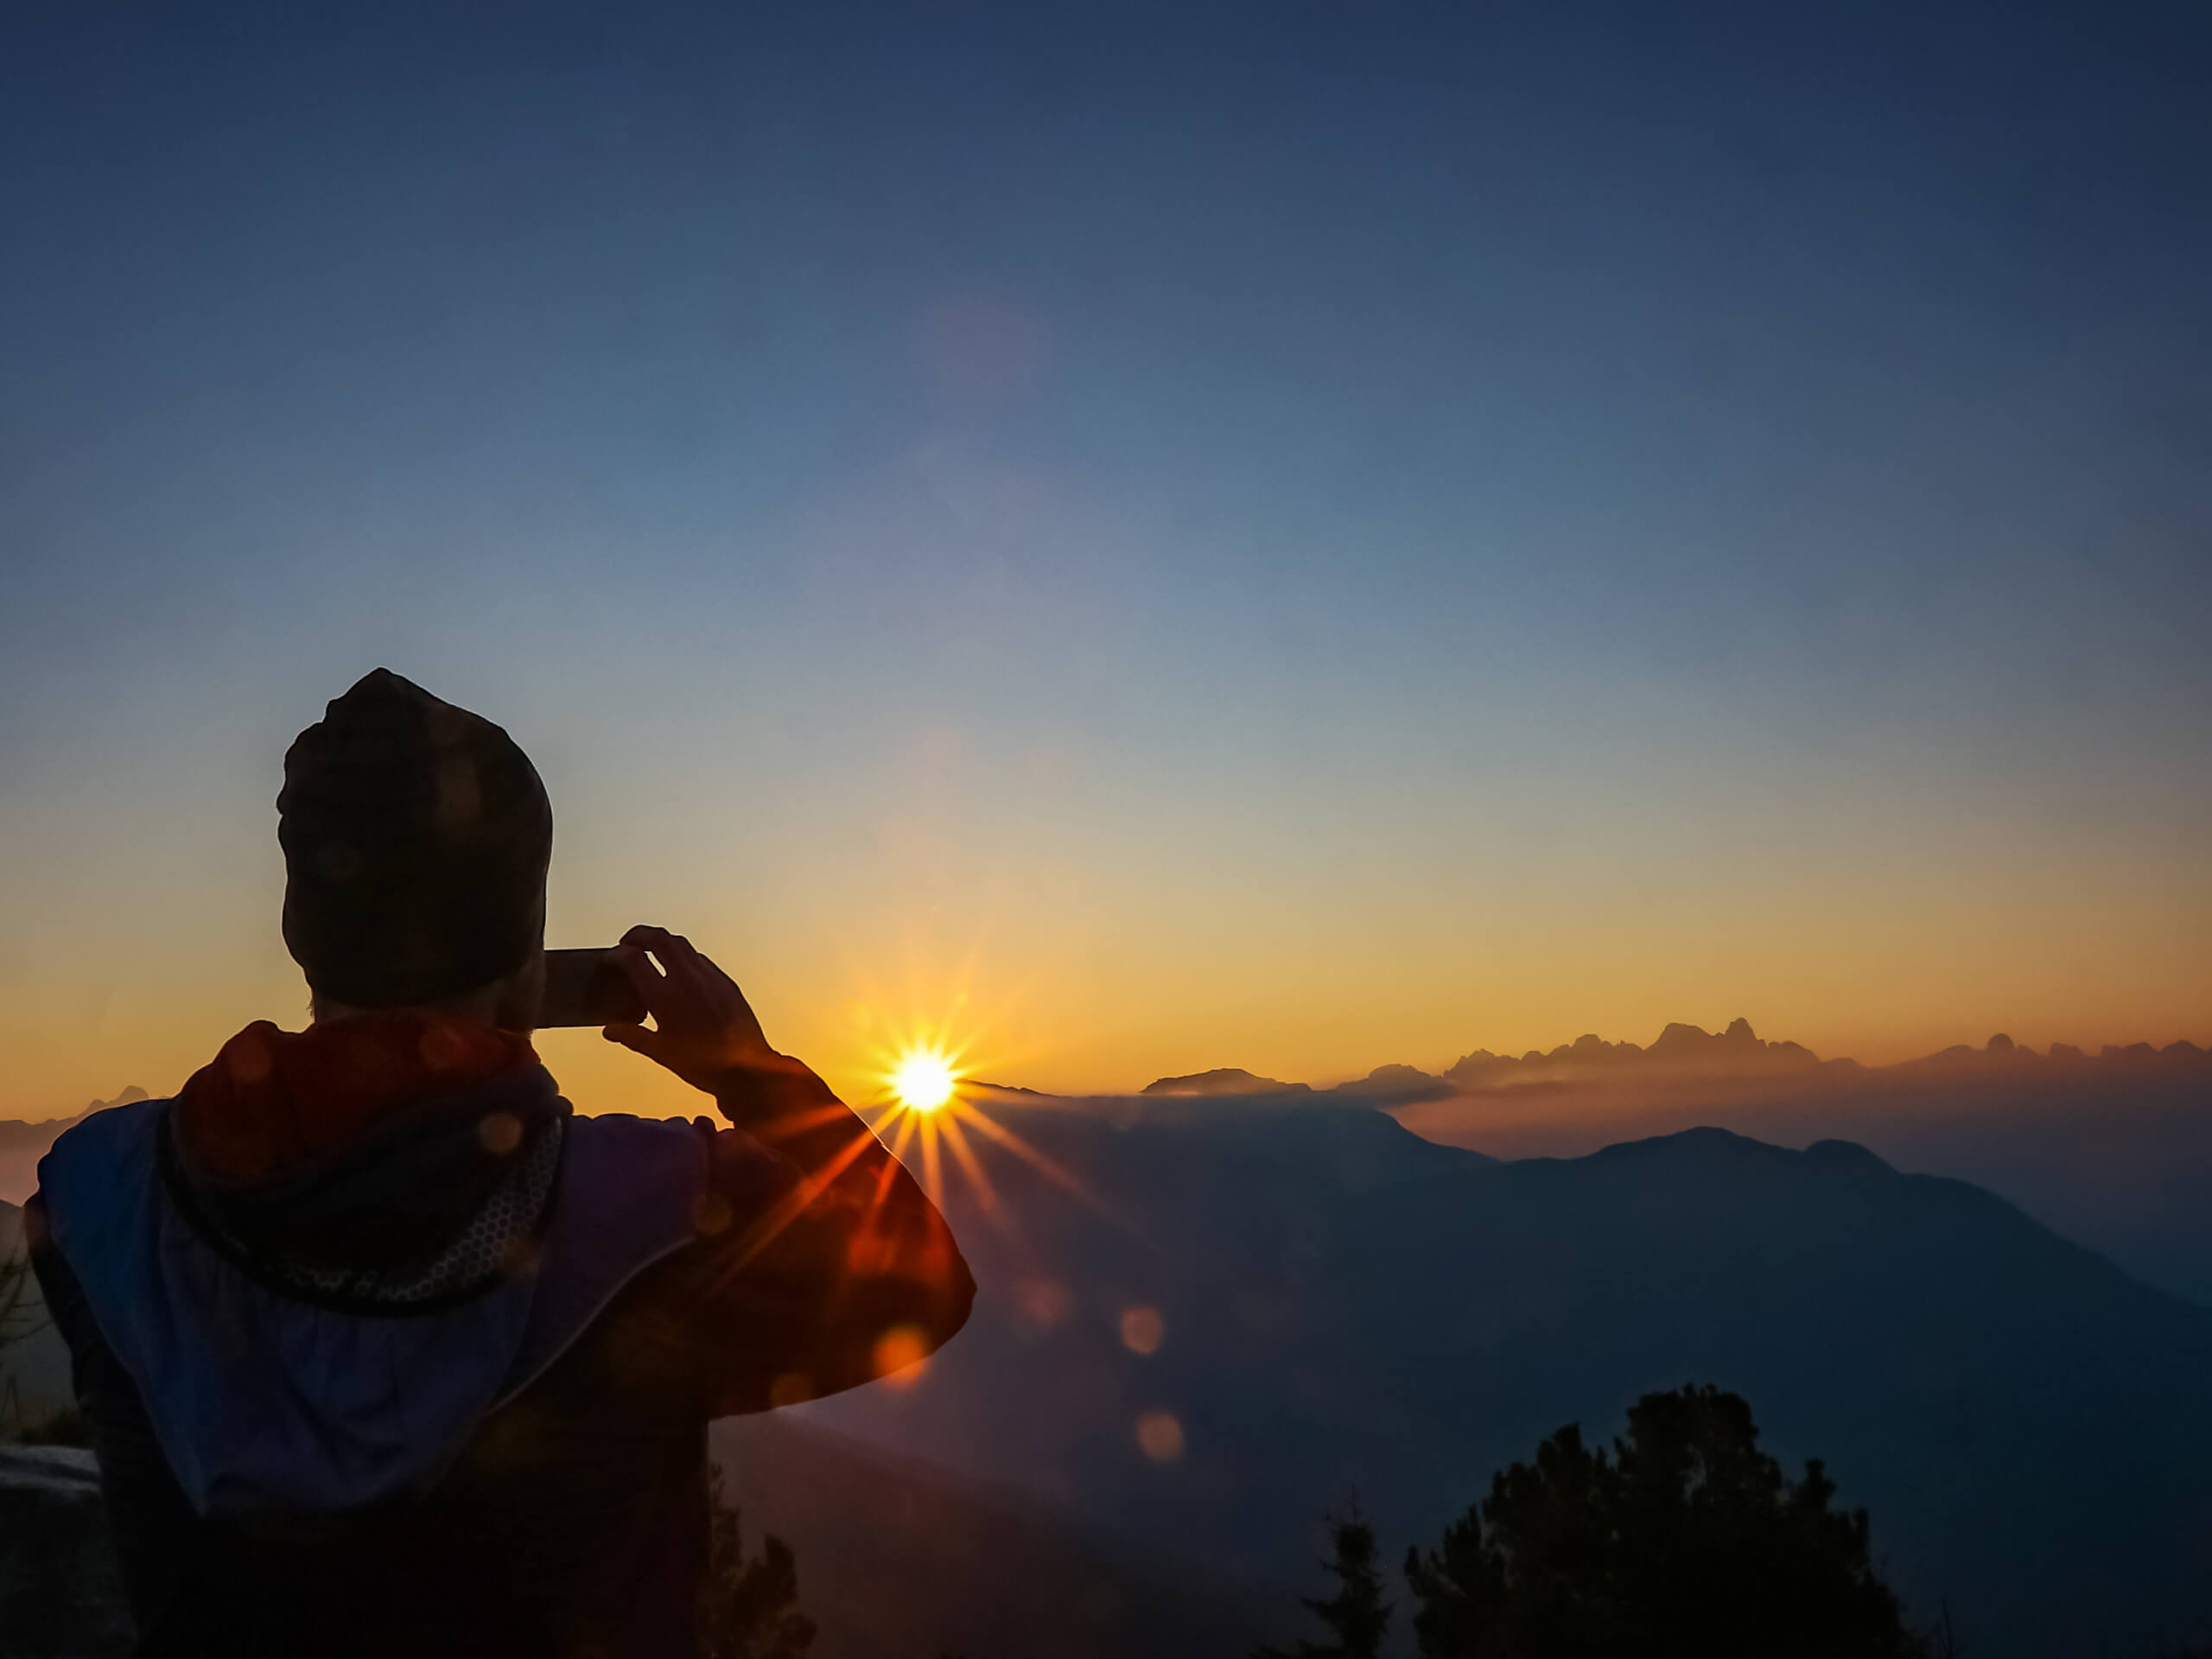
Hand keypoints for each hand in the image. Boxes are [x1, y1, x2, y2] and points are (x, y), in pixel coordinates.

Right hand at [601, 925, 779, 1096]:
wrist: (746, 1067)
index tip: (612, 957)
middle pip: (659, 938)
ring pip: (682, 943)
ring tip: (652, 952)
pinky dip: (684, 956)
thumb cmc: (705, 1063)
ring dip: (663, 941)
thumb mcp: (660, 1052)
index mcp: (664, 995)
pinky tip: (680, 970)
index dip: (617, 953)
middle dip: (639, 934)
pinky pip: (700, 958)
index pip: (633, 958)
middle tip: (628, 942)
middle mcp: (687, 979)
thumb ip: (632, 1036)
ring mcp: (709, 977)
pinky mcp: (725, 981)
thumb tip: (611, 1030)